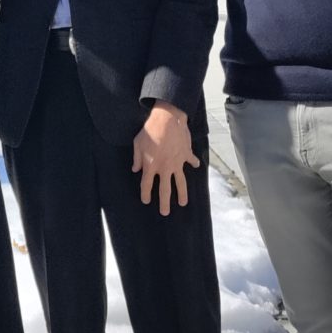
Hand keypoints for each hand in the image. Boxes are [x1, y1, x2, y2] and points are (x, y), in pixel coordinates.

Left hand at [132, 101, 199, 215]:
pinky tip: (196, 166)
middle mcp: (164, 168)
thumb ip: (136, 158)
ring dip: (182, 194)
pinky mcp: (186, 155)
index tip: (146, 201)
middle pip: (164, 190)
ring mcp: (177, 163)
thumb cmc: (150, 130)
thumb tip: (135, 170)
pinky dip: (194, 162)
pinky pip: (191, 161)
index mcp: (150, 166)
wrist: (168, 119)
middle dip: (164, 203)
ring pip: (180, 183)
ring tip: (183, 203)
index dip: (145, 194)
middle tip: (165, 213)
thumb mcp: (137, 143)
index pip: (146, 185)